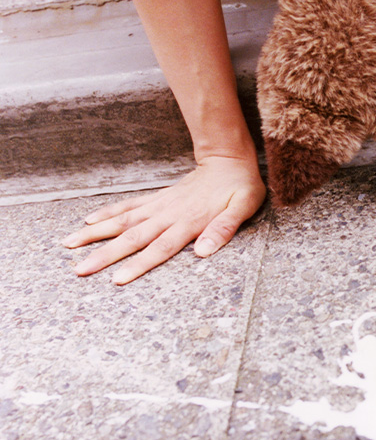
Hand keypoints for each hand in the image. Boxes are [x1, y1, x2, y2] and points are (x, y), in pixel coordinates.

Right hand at [63, 155, 266, 284]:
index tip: (116, 280)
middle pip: (132, 238)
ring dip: (95, 233)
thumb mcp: (243, 208)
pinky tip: (88, 221)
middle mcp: (169, 214)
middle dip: (104, 255)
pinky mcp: (157, 198)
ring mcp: (160, 205)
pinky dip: (107, 213)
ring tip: (68, 245)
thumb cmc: (240, 188)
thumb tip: (204, 252)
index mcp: (189, 221)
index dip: (138, 265)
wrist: (229, 159)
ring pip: (122, 220)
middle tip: (78, 270)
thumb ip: (224, 229)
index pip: (160, 248)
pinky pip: (128, 205)